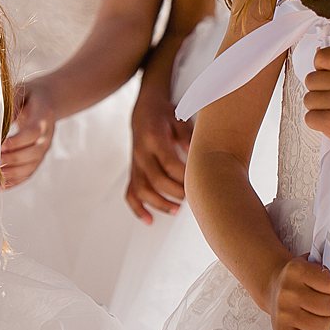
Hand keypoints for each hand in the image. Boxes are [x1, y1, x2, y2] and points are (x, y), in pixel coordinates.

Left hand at [1, 80, 55, 187]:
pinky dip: (15, 181)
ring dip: (12, 174)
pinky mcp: (38, 159)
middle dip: (11, 160)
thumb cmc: (29, 96)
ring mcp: (43, 151)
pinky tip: (1, 184)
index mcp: (43, 119)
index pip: (32, 134)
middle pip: (31, 154)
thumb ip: (12, 105)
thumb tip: (0, 121)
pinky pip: (28, 174)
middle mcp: (46, 138)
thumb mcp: (20, 93)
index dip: (16, 142)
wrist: (48, 101)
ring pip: (30, 167)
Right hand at [126, 76, 191, 221]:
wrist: (144, 109)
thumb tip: (199, 156)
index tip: (197, 183)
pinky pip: (130, 193)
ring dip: (159, 203)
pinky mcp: (133, 170)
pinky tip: (149, 219)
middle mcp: (141, 153)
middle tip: (191, 199)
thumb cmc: (165, 114)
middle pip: (156, 180)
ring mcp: (135, 163)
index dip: (183, 177)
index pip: (169, 163)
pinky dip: (138, 208)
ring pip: (142, 190)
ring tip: (176, 210)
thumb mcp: (179, 120)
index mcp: (154, 138)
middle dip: (175, 193)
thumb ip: (188, 137)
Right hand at [263, 253, 329, 329]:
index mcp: (296, 270)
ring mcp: (282, 314)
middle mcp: (286, 292)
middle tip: (321, 301)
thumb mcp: (320, 262)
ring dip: (326, 320)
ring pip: (323, 326)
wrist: (274, 287)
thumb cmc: (302, 277)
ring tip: (317, 313)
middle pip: (329, 307)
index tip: (323, 285)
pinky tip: (311, 325)